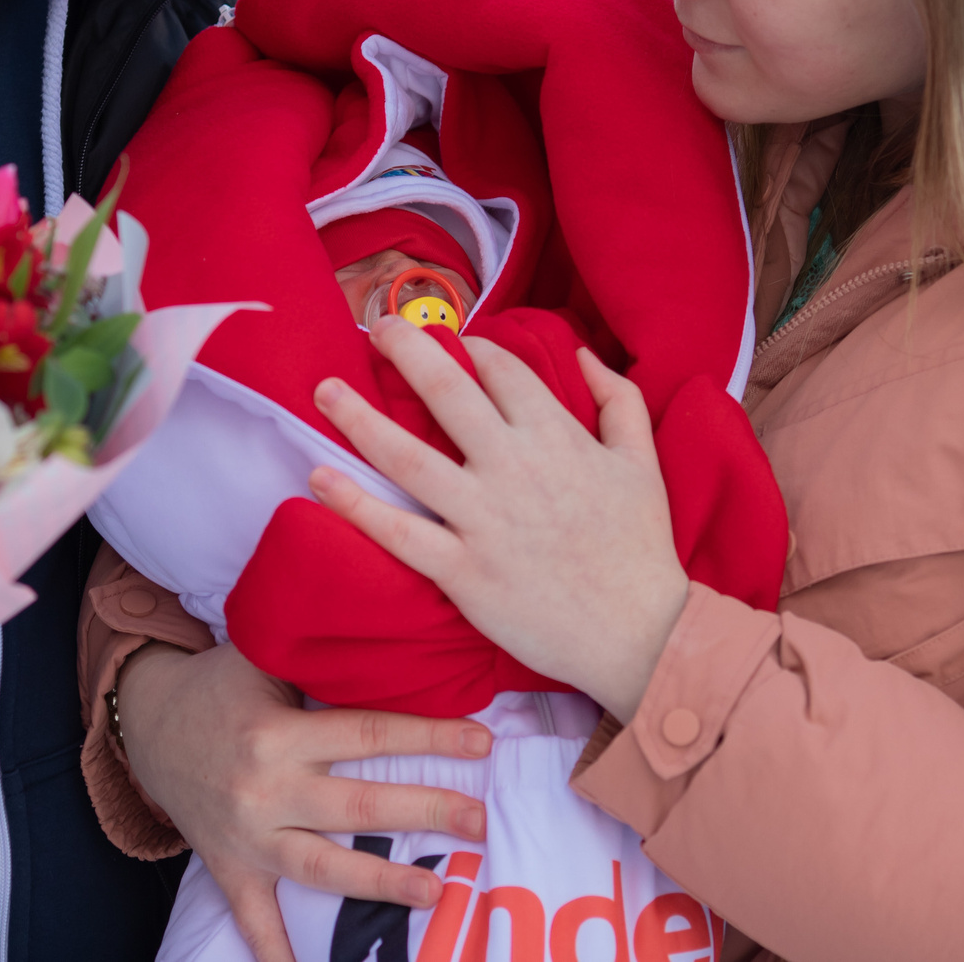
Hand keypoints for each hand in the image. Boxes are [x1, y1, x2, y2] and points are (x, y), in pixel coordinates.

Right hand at [115, 640, 491, 961]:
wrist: (147, 721)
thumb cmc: (220, 684)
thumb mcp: (264, 655)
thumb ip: (321, 657)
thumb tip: (394, 640)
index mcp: (279, 734)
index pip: (368, 734)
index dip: (429, 736)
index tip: (482, 742)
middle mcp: (265, 790)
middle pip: (357, 808)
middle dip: (425, 812)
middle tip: (480, 821)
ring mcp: (247, 837)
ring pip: (321, 868)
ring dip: (379, 884)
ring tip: (434, 892)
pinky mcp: (230, 868)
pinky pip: (254, 919)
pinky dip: (276, 952)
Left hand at [308, 318, 688, 719]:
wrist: (640, 635)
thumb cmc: (641, 548)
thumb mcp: (643, 461)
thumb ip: (618, 399)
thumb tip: (582, 353)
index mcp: (556, 435)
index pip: (501, 370)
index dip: (471, 347)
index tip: (450, 340)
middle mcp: (512, 467)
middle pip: (445, 391)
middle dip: (405, 350)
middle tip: (375, 328)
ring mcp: (483, 519)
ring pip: (407, 456)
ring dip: (359, 419)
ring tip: (323, 390)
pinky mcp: (462, 571)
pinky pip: (399, 532)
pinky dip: (356, 505)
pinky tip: (319, 478)